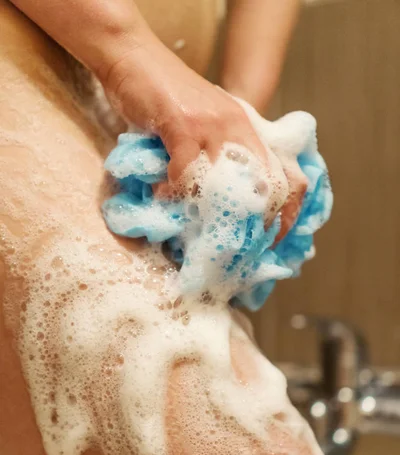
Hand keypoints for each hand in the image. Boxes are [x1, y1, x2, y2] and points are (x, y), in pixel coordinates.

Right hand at [99, 30, 305, 236]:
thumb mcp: (205, 126)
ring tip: (200, 233)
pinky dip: (174, 192)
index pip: (285, 176)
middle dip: (257, 225)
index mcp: (248, 130)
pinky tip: (164, 197)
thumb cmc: (167, 96)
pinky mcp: (183, 123)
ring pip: (227, 183)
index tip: (272, 242)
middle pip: (266, 185)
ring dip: (212, 215)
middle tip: (240, 251)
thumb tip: (221, 203)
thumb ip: (217, 156)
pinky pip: (186, 171)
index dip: (287, 213)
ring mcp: (213, 124)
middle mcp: (239, 127)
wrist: (134, 58)